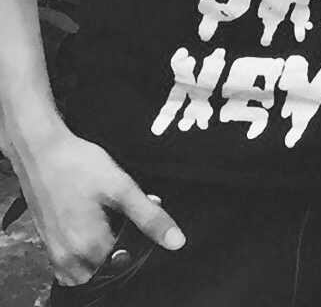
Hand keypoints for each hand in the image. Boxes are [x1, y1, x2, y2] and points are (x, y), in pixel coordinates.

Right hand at [16, 128, 183, 285]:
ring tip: (110, 222)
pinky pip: (71, 265)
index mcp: (88, 247)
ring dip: (102, 255)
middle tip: (124, 220)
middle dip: (121, 253)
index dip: (141, 247)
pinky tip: (95, 226)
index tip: (142, 224)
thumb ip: (149, 217)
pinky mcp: (48, 245)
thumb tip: (177, 242)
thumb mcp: (121, 188)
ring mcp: (54, 254)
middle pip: (105, 271)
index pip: (125, 266)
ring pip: (87, 271)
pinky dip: (86, 254)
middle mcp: (67, 259)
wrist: (40, 152)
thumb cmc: (80, 166)